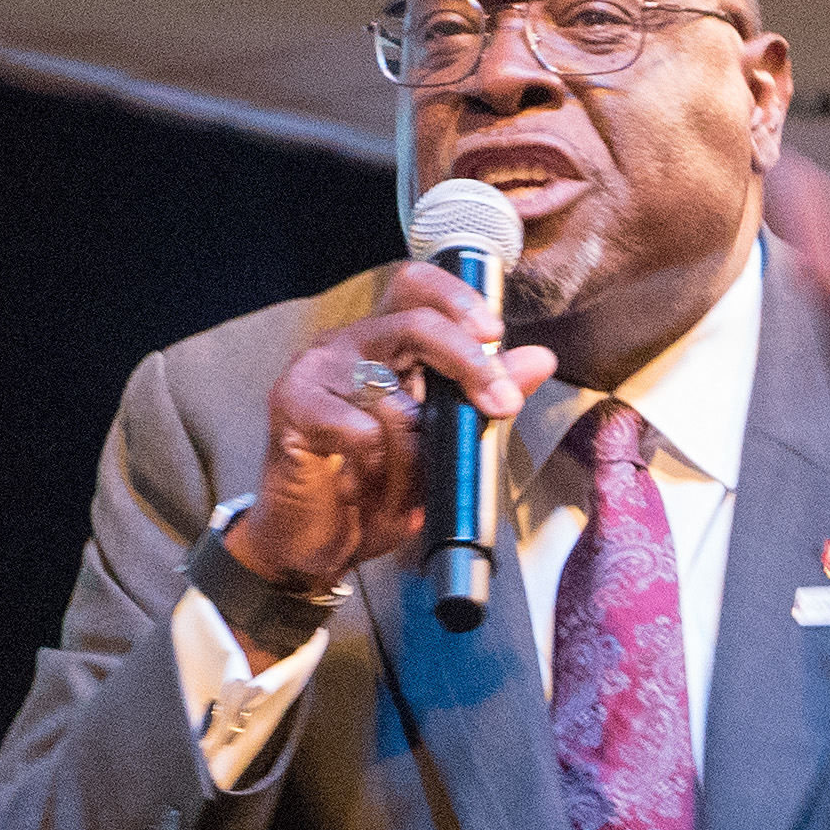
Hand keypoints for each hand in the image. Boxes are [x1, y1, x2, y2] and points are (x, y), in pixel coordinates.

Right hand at [226, 262, 556, 598]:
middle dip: (467, 361)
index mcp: (385, 343)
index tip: (496, 336)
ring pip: (391, 392)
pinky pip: (357, 427)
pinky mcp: (291, 404)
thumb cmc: (376, 488)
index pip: (419, 288)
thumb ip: (484, 397)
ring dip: (413, 450)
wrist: (320, 541)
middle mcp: (350, 345)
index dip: (458, 300)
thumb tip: (539, 359)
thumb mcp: (444, 445)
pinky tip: (364, 481)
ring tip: (405, 486)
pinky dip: (376, 463)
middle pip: (414, 322)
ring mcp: (316, 370)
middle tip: (499, 404)